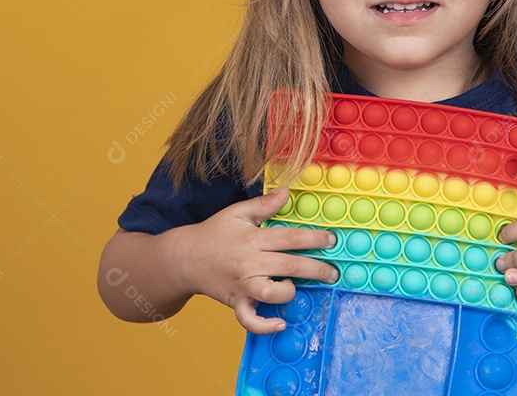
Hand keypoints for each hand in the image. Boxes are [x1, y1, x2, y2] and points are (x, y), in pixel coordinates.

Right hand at [172, 186, 338, 333]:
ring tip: (297, 287)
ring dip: (291, 292)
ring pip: (273, 294)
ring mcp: (242, 285)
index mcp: (252, 239)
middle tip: (333, 272)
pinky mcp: (235, 303)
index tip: (332, 240)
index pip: (291, 238)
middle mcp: (249, 263)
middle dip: (318, 269)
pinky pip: (250, 320)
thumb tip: (287, 190)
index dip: (315, 239)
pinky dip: (266, 325)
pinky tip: (280, 322)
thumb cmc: (213, 233)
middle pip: (290, 266)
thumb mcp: (237, 213)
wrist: (183, 258)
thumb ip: (264, 204)